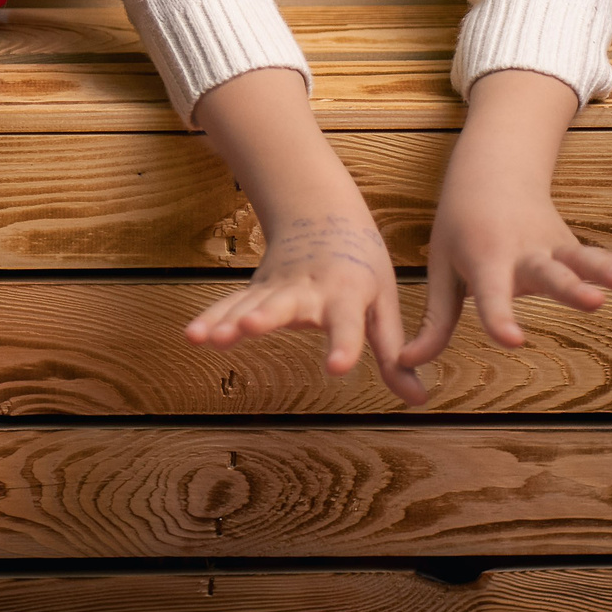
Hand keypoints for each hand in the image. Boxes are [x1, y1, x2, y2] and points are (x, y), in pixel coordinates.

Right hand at [185, 206, 428, 405]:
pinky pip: (232, 303)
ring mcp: (279, 285)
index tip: (337, 367)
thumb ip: (395, 353)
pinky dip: (212, 318)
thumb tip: (419, 400)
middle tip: (251, 327)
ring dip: (229, 320)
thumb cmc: (362, 264)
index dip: (343, 344)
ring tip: (208, 339)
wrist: (323, 212)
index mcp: (348, 292)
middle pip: (287, 304)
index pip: (348, 323)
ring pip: (252, 302)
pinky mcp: (257, 287)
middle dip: (268, 316)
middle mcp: (310, 288)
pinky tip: (192, 336)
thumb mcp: (384, 304)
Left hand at [397, 68, 611, 370]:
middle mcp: (524, 252)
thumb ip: (433, 320)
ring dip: (608, 271)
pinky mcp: (571, 247)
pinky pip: (601, 258)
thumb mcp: (440, 268)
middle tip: (592, 301)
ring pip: (583, 259)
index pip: (492, 293)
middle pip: (548, 272)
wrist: (491, 172)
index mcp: (485, 259)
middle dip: (569, 287)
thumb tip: (406, 365)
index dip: (500, 316)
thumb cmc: (459, 228)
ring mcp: (553, 247)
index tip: (513, 340)